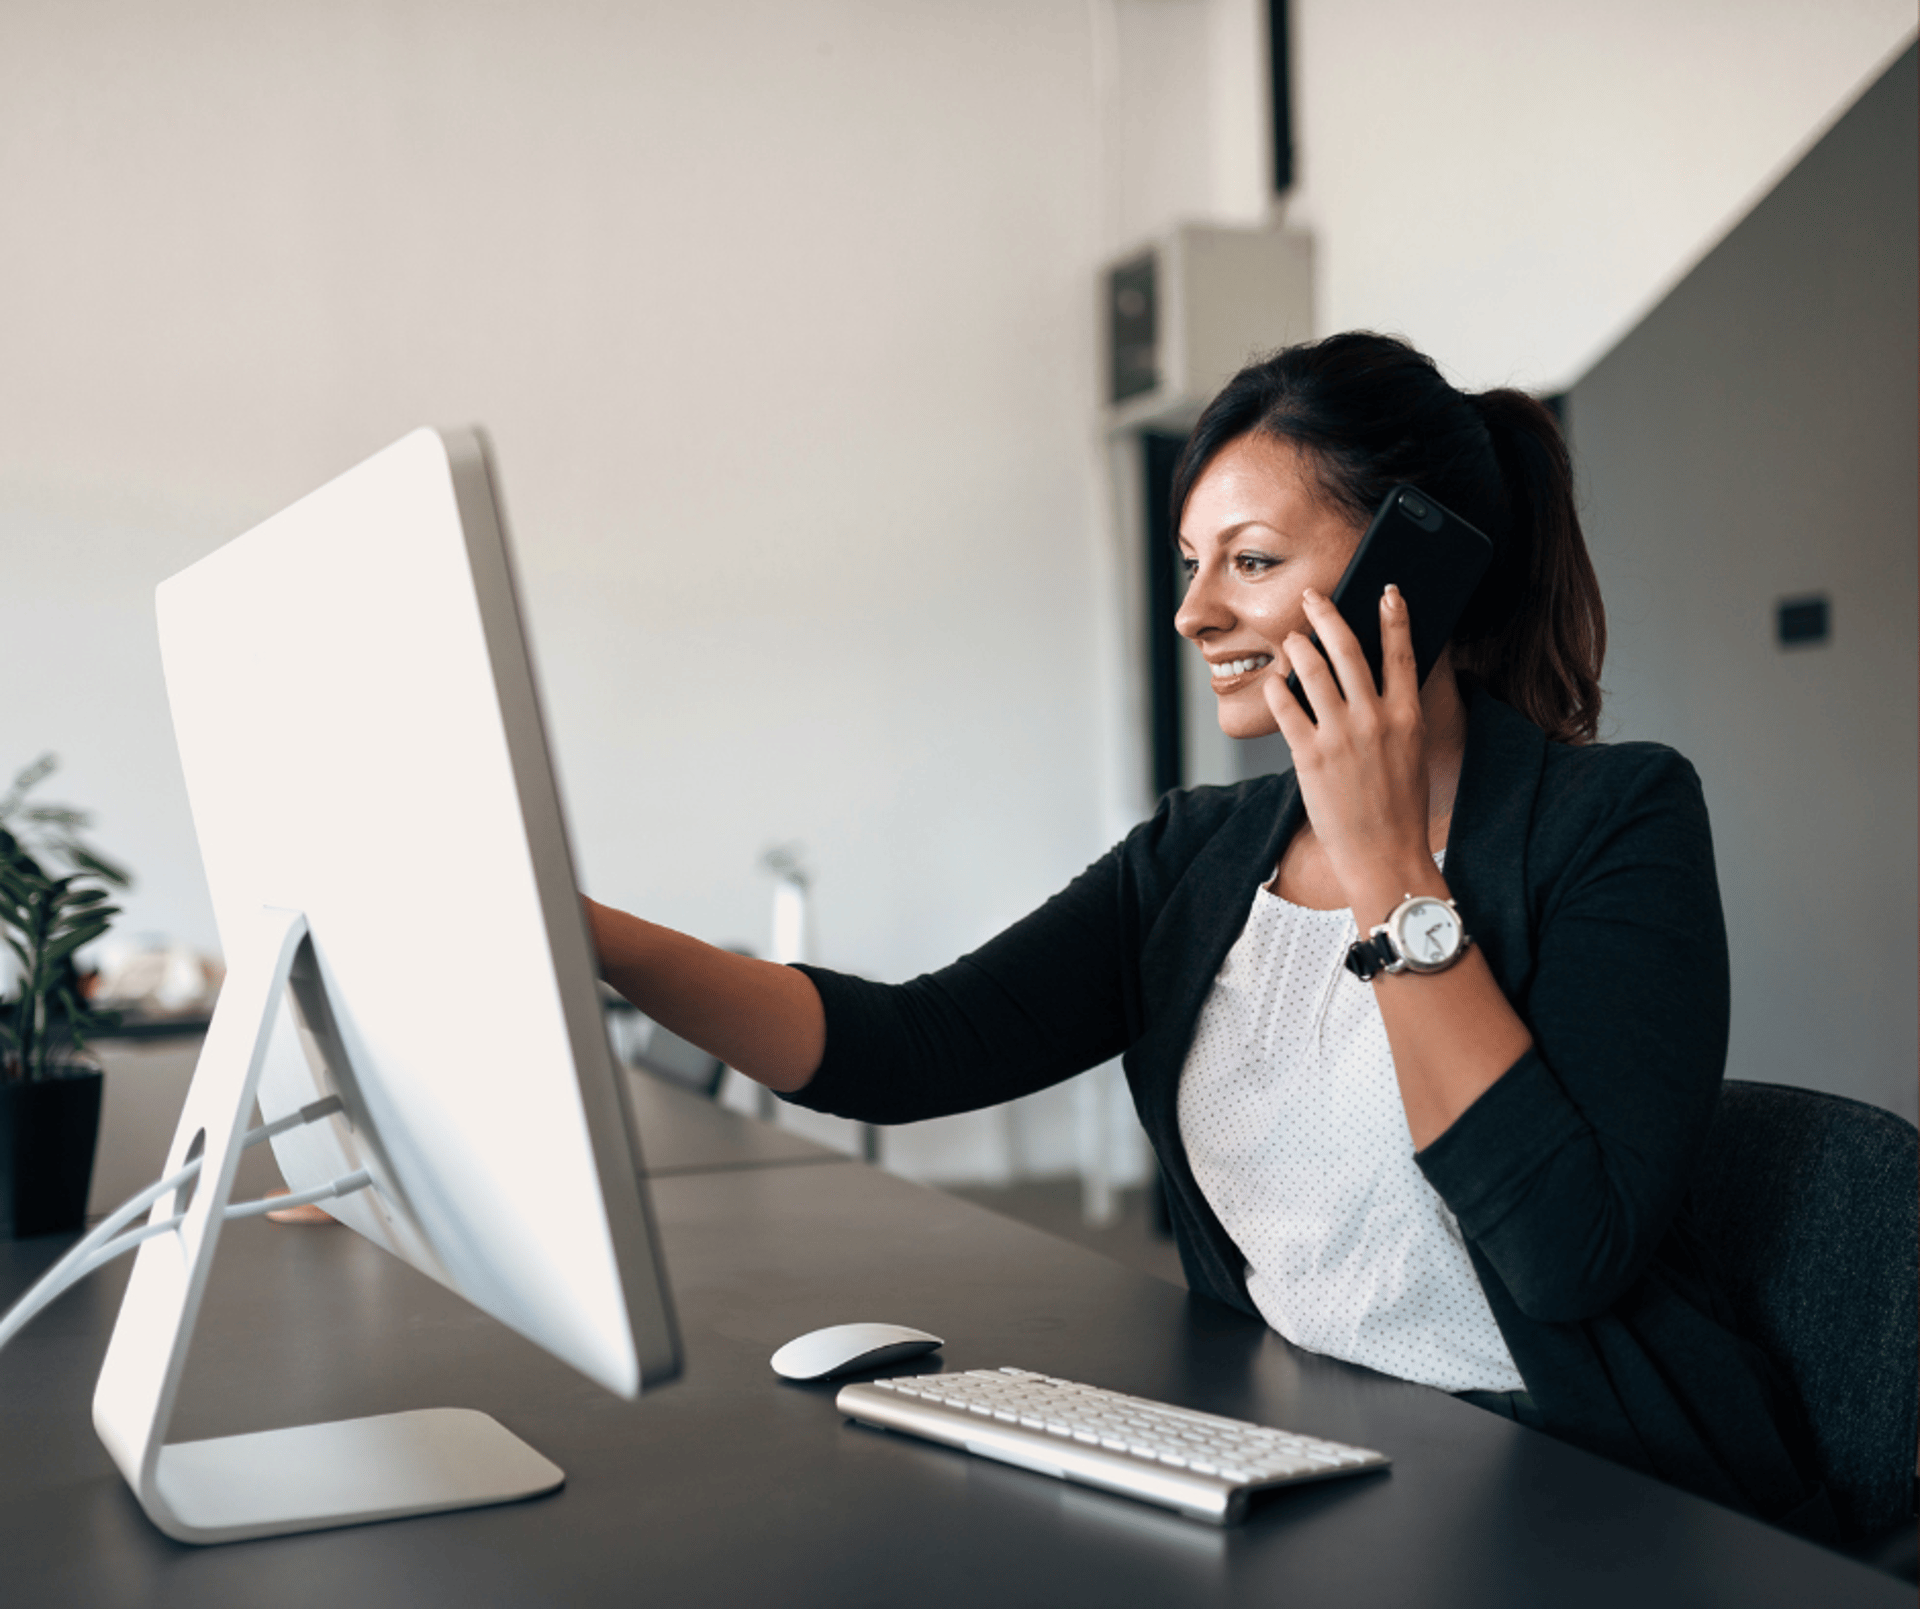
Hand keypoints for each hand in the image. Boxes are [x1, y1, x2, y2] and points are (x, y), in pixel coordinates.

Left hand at [1263, 584, 1443, 926]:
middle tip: (1313, 597)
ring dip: (1298, 646)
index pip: (1401, 653)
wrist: (1384, 857)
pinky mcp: (1310, 756)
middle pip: (1348, 650)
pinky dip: (1277, 689)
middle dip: (1328, 615)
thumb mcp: (1413, 754)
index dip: (1394, 616)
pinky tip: (1273, 682)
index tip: (1386, 590)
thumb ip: (1397, 715)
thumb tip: (1379, 683)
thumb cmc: (1400, 810)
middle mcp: (1375, 719)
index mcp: (1408, 717)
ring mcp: (1340, 736)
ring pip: (1312, 670)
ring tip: (1293, 638)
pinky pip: (1286, 708)